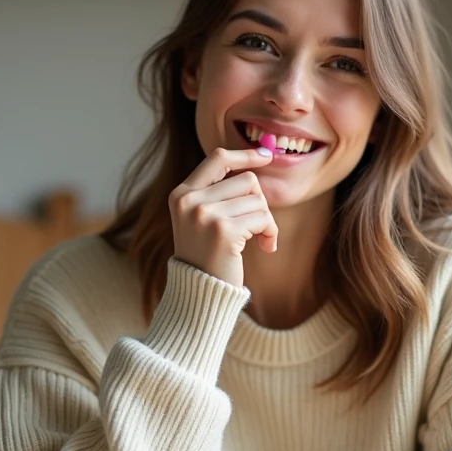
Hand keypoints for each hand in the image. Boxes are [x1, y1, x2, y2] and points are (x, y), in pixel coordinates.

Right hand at [169, 147, 278, 287]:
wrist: (200, 294)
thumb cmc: (207, 257)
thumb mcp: (201, 219)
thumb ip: (218, 192)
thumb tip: (257, 160)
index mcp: (181, 194)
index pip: (217, 158)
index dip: (244, 155)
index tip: (266, 156)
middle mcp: (189, 201)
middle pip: (247, 180)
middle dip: (259, 202)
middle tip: (257, 226)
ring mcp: (204, 215)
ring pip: (257, 199)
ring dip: (266, 220)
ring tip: (258, 240)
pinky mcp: (223, 231)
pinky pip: (263, 218)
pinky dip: (270, 233)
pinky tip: (265, 247)